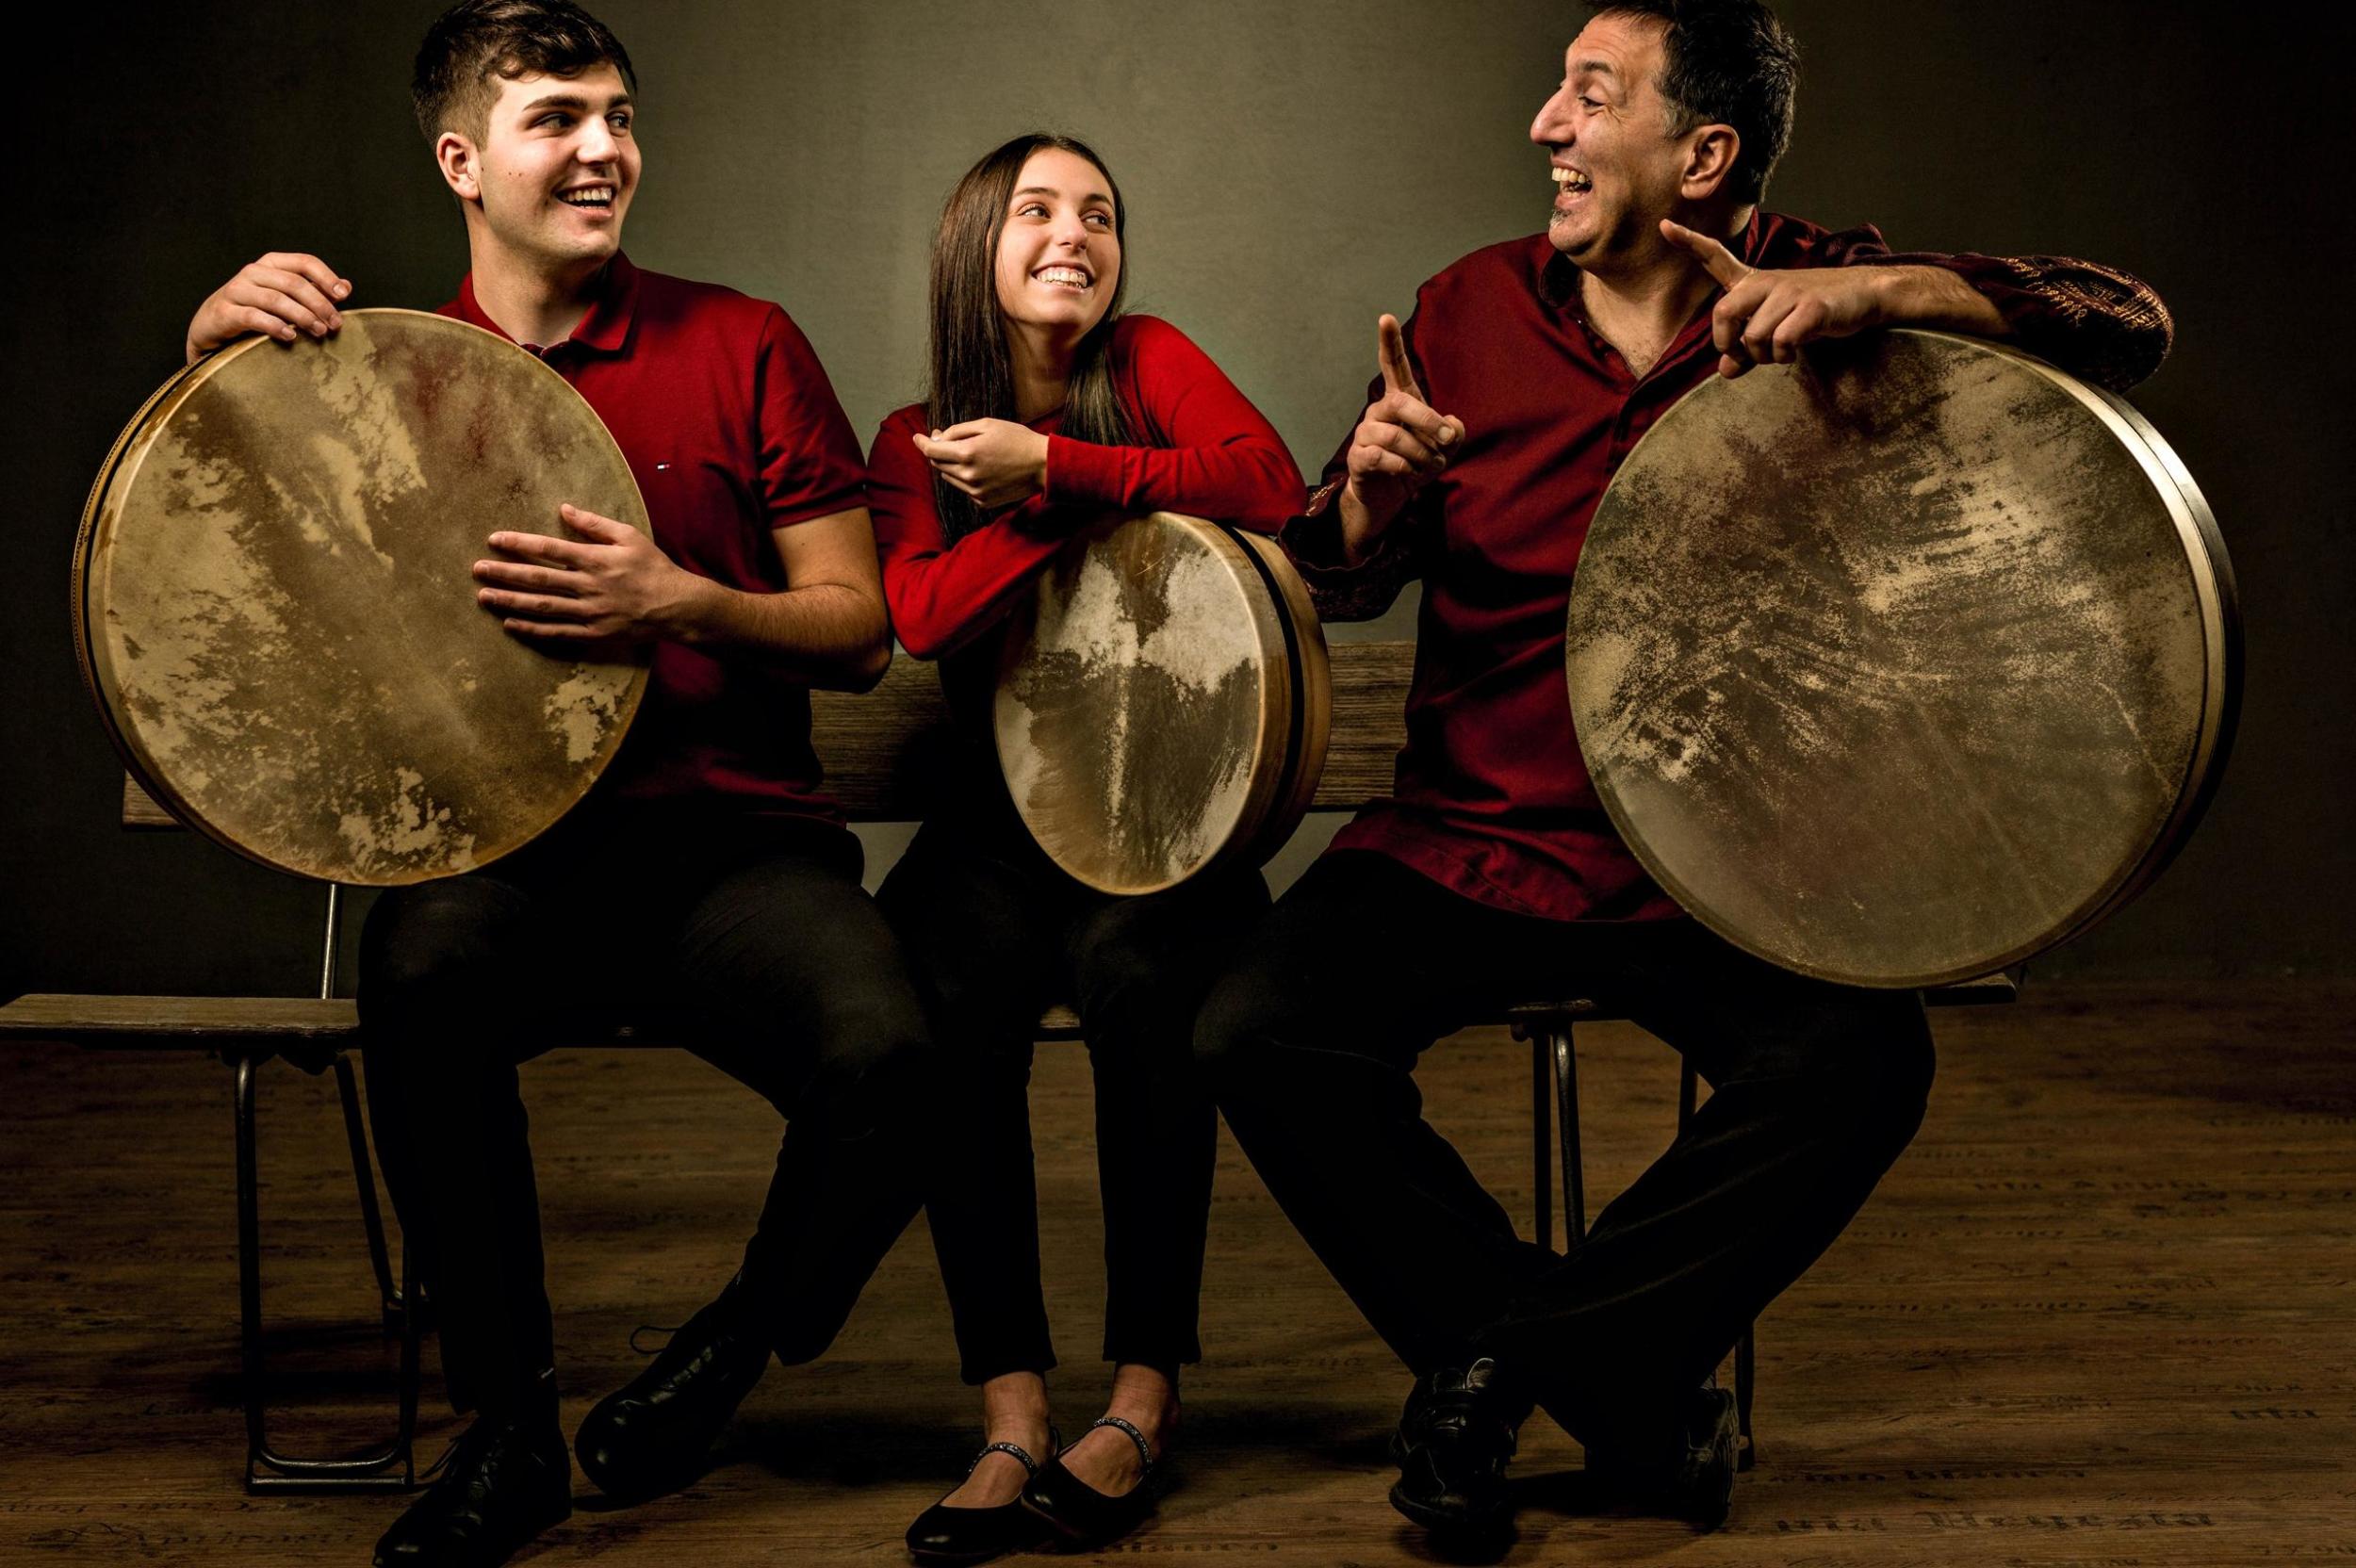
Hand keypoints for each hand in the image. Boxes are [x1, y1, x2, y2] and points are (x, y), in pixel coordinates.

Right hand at [185, 253, 351, 363]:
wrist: (212, 325)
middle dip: (319, 304)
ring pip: (276, 299)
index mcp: (271, 264)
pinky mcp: (225, 311)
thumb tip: (346, 287)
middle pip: (293, 283)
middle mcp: (253, 272)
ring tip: (319, 331)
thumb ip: (314, 291)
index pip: (304, 262)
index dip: (326, 277)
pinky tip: (291, 336)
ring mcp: (236, 290)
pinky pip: (254, 317)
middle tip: (335, 324)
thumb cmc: (255, 309)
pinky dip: (276, 326)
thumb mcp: (285, 297)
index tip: (343, 295)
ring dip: (302, 316)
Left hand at [472, 503, 699, 643]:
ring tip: (484, 596)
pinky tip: (511, 623)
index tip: (494, 540)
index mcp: (595, 559)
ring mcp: (589, 613)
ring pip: (542, 607)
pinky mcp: (594, 634)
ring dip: (510, 601)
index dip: (519, 544)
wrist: (676, 606)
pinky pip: (558, 633)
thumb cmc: (653, 567)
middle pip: (538, 579)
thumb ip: (594, 523)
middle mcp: (588, 586)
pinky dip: (533, 629)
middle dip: (504, 573)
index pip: (548, 549)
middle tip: (477, 569)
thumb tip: (564, 508)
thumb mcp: (629, 536)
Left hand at [911, 419, 1049, 509]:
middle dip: (939, 452)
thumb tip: (937, 438)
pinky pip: (964, 488)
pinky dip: (966, 477)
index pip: (932, 451)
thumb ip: (957, 431)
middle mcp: (968, 475)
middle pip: (938, 465)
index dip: (921, 443)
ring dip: (952, 465)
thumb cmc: (1017, 439)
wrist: (1043, 466)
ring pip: (949, 477)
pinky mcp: (982, 501)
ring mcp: (975, 491)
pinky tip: (983, 469)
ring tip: (971, 454)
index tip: (916, 437)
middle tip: (946, 439)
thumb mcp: (987, 425)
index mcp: (968, 453)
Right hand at [1340, 314, 1463, 553]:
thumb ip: (1454, 433)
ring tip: (1427, 466)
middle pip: (1400, 403)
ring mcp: (1365, 434)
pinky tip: (1406, 473)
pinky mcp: (1358, 457)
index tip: (1386, 318)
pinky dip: (1402, 467)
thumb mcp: (1444, 449)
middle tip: (1446, 440)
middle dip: (1428, 422)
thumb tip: (1452, 425)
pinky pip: (1381, 457)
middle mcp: (1378, 412)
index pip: (1392, 366)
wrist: (1389, 498)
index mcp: (1399, 401)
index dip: (1390, 343)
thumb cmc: (1416, 464)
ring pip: (1394, 436)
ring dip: (1420, 454)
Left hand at [1662, 219, 1895, 377]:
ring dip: (1764, 356)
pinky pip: (1780, 341)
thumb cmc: (1816, 312)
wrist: (1865, 295)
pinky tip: (1795, 351)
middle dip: (1729, 343)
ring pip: (1753, 337)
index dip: (1689, 242)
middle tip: (1746, 355)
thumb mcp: (1776, 327)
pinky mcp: (1811, 307)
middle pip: (1723, 314)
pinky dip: (1784, 355)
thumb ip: (1747, 350)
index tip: (1664, 225)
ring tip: (1781, 353)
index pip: (1717, 258)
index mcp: (1755, 282)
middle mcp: (1768, 282)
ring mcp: (1789, 292)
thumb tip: (1725, 372)